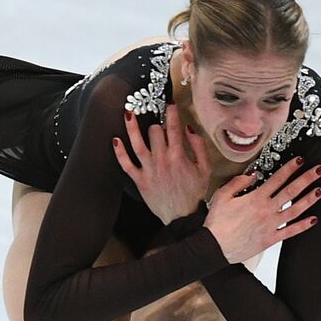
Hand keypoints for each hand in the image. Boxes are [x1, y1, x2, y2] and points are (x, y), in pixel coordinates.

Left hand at [112, 103, 211, 223]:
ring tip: (127, 113)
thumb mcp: (205, 169)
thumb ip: (199, 147)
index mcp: (178, 156)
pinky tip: (115, 140)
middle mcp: (161, 160)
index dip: (171, 113)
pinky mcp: (139, 180)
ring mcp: (149, 170)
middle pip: (154, 132)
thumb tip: (189, 128)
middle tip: (158, 126)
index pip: (173, 127)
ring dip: (131, 127)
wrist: (181, 216)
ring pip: (137, 143)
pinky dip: (119, 153)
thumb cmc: (194, 193)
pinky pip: (126, 164)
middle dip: (157, 125)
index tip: (170, 104)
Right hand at [205, 157, 320, 263]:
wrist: (215, 247)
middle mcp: (267, 210)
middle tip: (320, 170)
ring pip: (295, 210)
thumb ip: (238, 182)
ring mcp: (270, 225)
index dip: (290, 168)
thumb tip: (252, 174)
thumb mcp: (222, 196)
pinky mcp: (270, 239)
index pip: (277, 179)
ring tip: (320, 190)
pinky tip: (313, 219)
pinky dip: (302, 226)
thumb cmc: (217, 223)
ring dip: (309, 200)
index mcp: (256, 198)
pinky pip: (290, 231)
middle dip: (307, 179)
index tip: (300, 160)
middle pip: (291, 191)